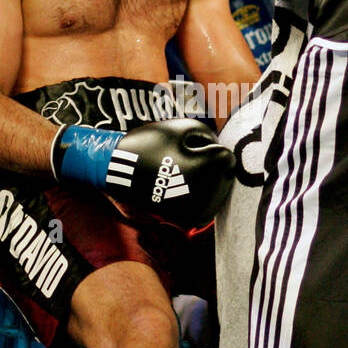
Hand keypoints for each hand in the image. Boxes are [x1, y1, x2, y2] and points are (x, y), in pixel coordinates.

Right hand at [51, 117, 235, 229]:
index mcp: (208, 170)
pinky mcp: (190, 220)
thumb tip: (227, 156)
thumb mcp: (183, 127)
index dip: (206, 148)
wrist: (120, 174)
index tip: (185, 149)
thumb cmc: (151, 145)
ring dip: (206, 180)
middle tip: (180, 160)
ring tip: (178, 173)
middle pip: (225, 175)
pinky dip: (198, 194)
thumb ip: (212, 136)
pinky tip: (179, 186)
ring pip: (218, 190)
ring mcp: (199, 211)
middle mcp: (208, 194)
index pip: (227, 158)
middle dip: (209, 165)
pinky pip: (206, 204)